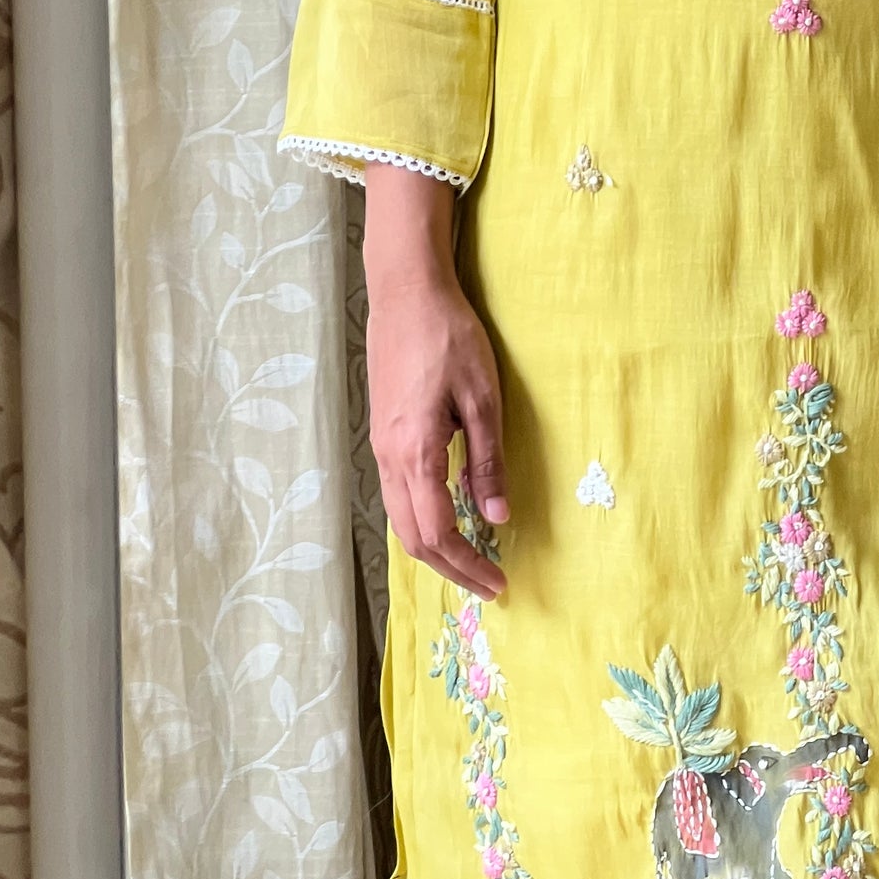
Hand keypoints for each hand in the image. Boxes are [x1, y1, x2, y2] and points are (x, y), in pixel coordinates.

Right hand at [365, 254, 508, 601]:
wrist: (404, 295)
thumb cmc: (449, 337)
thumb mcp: (482, 396)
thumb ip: (487, 460)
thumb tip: (497, 517)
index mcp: (415, 452)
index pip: (438, 532)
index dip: (467, 565)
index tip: (499, 581)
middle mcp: (389, 459)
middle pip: (413, 538)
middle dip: (451, 569)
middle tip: (489, 583)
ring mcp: (379, 449)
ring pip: (401, 520)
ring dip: (435, 549)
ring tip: (471, 561)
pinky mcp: (381, 436)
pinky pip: (398, 496)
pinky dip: (422, 521)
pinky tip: (448, 517)